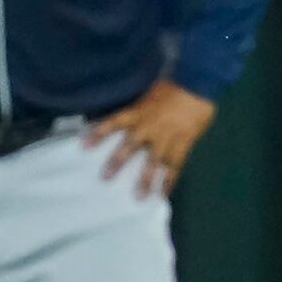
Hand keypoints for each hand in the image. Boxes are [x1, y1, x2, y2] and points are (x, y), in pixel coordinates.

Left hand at [86, 79, 216, 196]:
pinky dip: (170, 181)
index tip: (83, 145)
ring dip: (146, 180)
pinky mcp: (183, 144)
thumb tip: (116, 118)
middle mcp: (149, 127)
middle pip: (130, 146)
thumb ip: (134, 109)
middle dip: (117, 161)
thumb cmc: (171, 87)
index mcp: (138, 112)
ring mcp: (166, 137)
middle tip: (105, 178)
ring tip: (139, 197)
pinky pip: (175, 166)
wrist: (198, 84)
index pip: (113, 122)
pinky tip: (164, 194)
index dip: (98, 133)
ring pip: (153, 161)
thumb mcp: (147, 94)